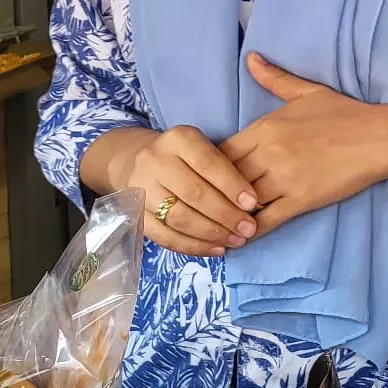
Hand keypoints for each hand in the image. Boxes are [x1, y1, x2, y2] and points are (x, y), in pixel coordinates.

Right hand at [92, 125, 259, 257]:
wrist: (142, 163)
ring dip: (211, 234)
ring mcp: (141, 188)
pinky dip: (193, 246)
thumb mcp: (205, 150)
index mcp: (179, 139)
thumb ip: (225, 170)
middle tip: (247, 229)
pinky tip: (215, 249)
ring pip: (179, 218)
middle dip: (225, 215)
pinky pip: (165, 236)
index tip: (252, 203)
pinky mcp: (136, 214)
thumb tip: (249, 204)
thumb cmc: (187, 158)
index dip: (231, 185)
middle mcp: (155, 161)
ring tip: (236, 240)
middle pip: (194, 193)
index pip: (208, 163)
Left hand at [222, 54, 387, 236]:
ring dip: (229, 212)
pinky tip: (241, 235)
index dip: (212, 167)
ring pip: (240, 200)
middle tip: (208, 203)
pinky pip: (265, 220)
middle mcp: (269, 152)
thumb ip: (275, 79)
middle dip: (215, 191)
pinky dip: (250, 229)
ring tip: (220, 222)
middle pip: (225, 177)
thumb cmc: (346, 114)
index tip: (209, 176)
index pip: (221, 151)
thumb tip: (251, 58)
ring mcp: (284, 178)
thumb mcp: (308, 92)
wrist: (381, 138)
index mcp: (266, 126)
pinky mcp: (300, 200)